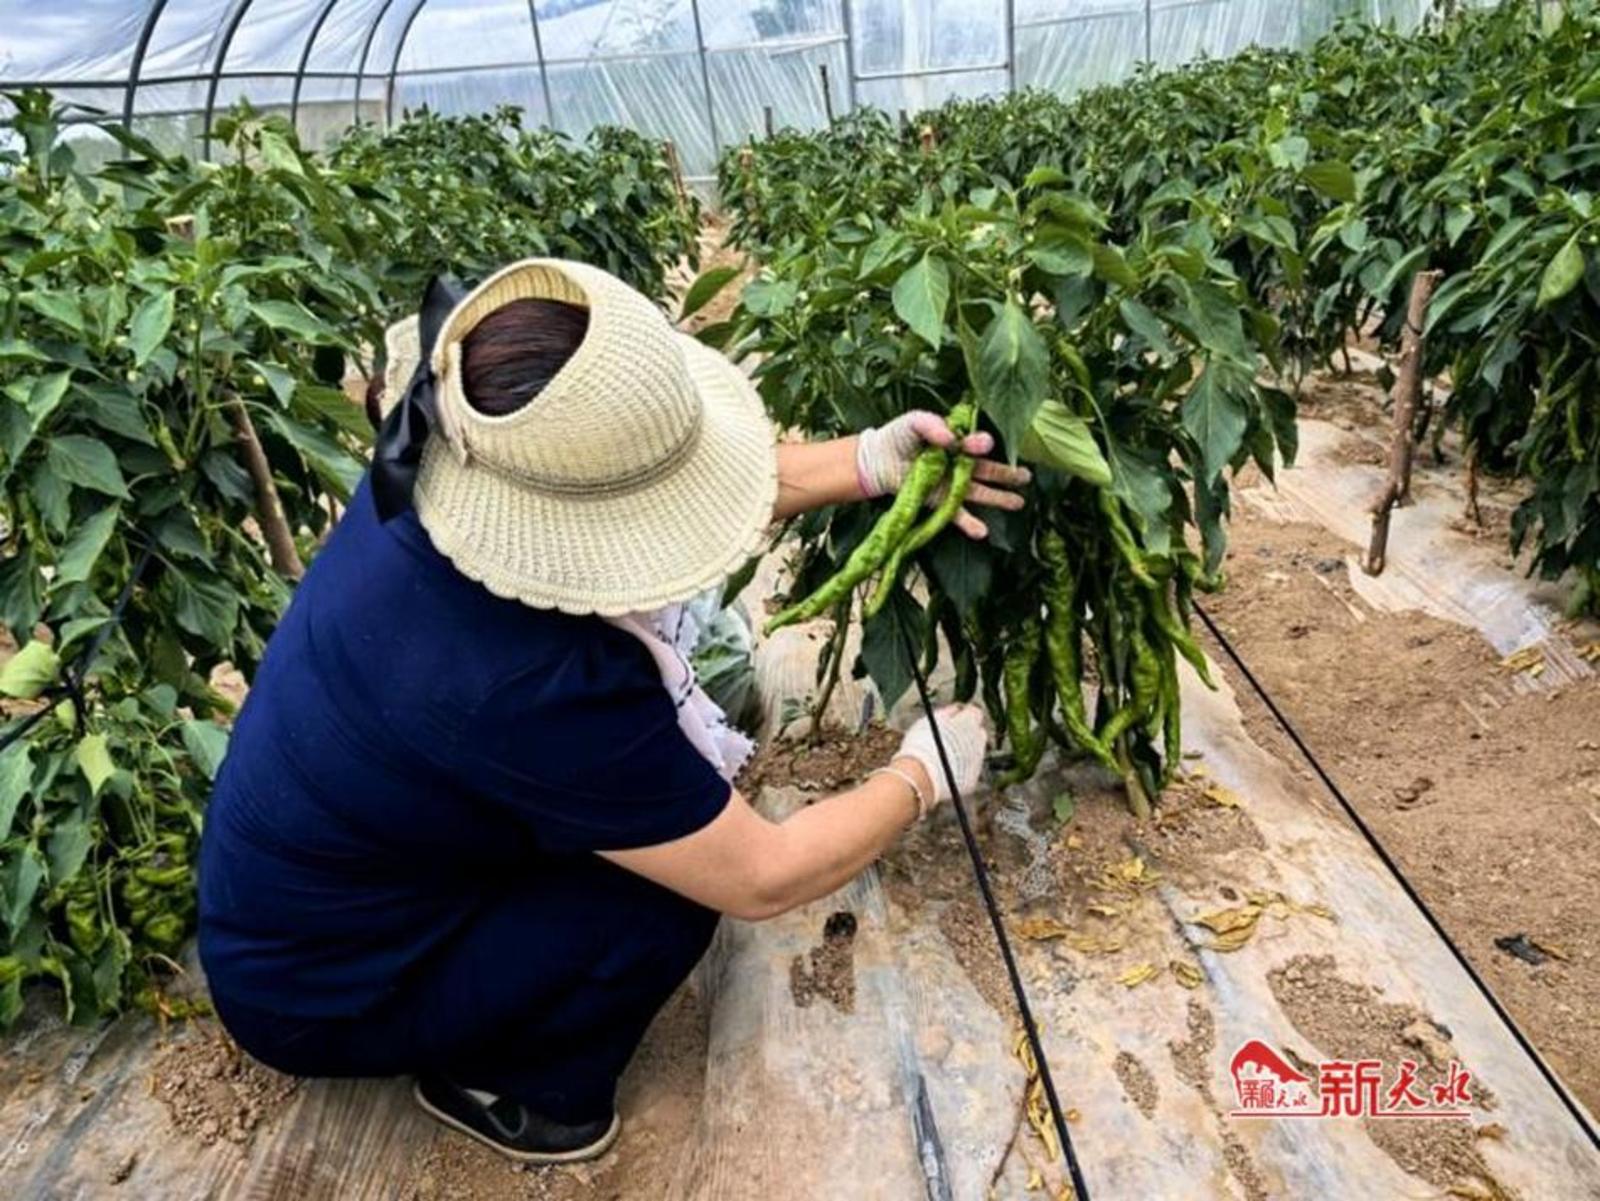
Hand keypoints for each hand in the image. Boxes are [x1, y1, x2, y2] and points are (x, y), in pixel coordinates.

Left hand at [855, 410, 1029, 539]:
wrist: (877, 460)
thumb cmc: (898, 436)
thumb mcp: (915, 421)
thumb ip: (933, 424)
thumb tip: (951, 437)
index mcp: (958, 441)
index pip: (975, 443)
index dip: (980, 444)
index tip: (983, 444)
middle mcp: (959, 464)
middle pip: (987, 469)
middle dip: (1007, 474)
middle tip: (1027, 476)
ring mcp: (951, 484)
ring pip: (980, 492)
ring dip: (999, 498)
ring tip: (1019, 502)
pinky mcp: (940, 502)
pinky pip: (957, 513)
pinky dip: (969, 523)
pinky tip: (982, 531)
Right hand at [893, 704, 988, 808]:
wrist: (920, 776)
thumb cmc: (921, 745)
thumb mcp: (931, 721)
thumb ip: (948, 713)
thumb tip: (956, 709)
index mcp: (969, 723)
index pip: (975, 713)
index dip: (964, 715)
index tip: (954, 719)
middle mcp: (978, 741)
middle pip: (978, 733)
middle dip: (968, 734)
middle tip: (950, 737)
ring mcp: (976, 762)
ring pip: (975, 752)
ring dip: (964, 751)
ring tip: (943, 756)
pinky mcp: (971, 779)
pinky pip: (969, 770)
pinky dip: (961, 769)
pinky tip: (945, 770)